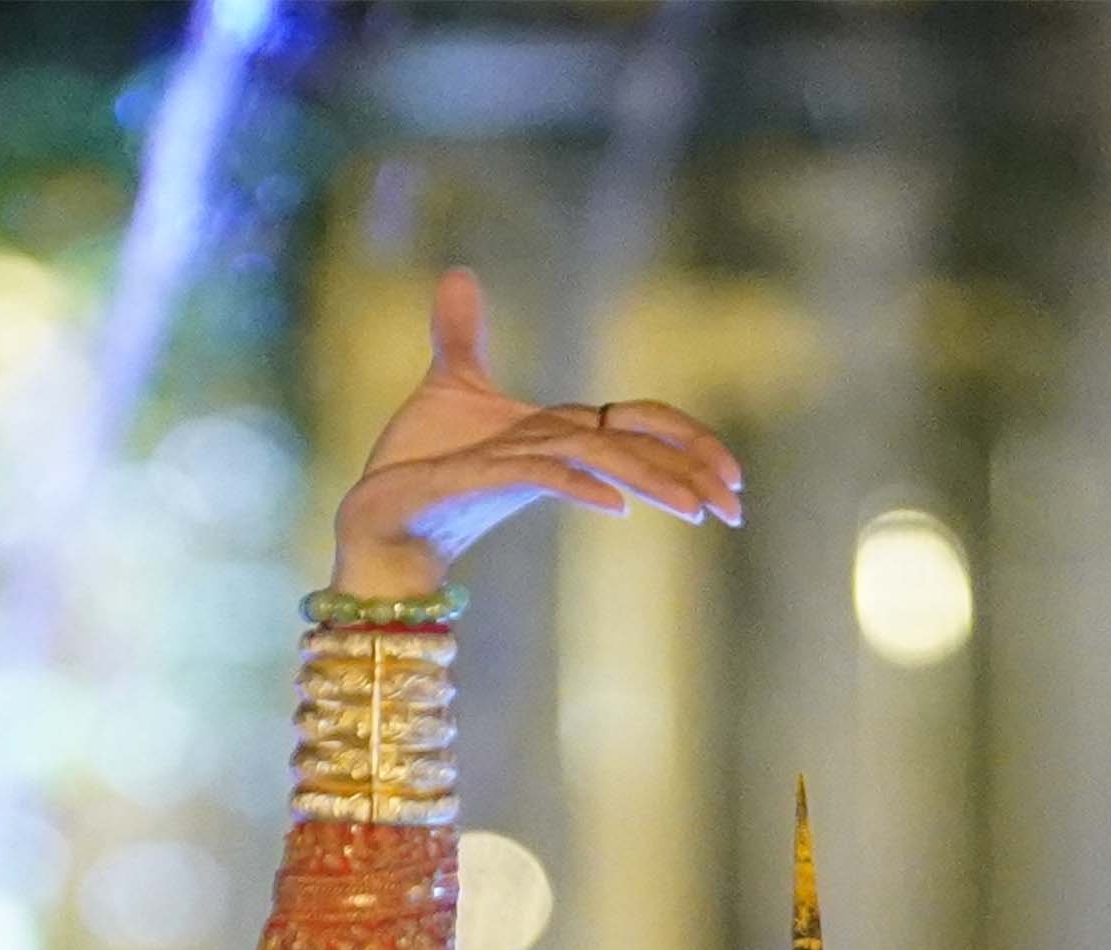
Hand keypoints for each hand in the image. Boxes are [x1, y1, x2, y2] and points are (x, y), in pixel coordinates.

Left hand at [325, 270, 742, 601]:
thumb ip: (463, 332)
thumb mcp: (449, 383)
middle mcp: (547, 453)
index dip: (684, 438)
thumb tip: (459, 274)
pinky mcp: (481, 484)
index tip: (730, 469)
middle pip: (635, 450)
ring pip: (602, 465)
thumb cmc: (415, 463)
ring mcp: (518, 471)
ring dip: (655, 482)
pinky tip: (617, 504)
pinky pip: (544, 478)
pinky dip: (582, 485)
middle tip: (737, 504)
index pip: (637, 428)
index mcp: (555, 433)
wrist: (373, 514)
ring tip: (702, 508)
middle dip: (691, 469)